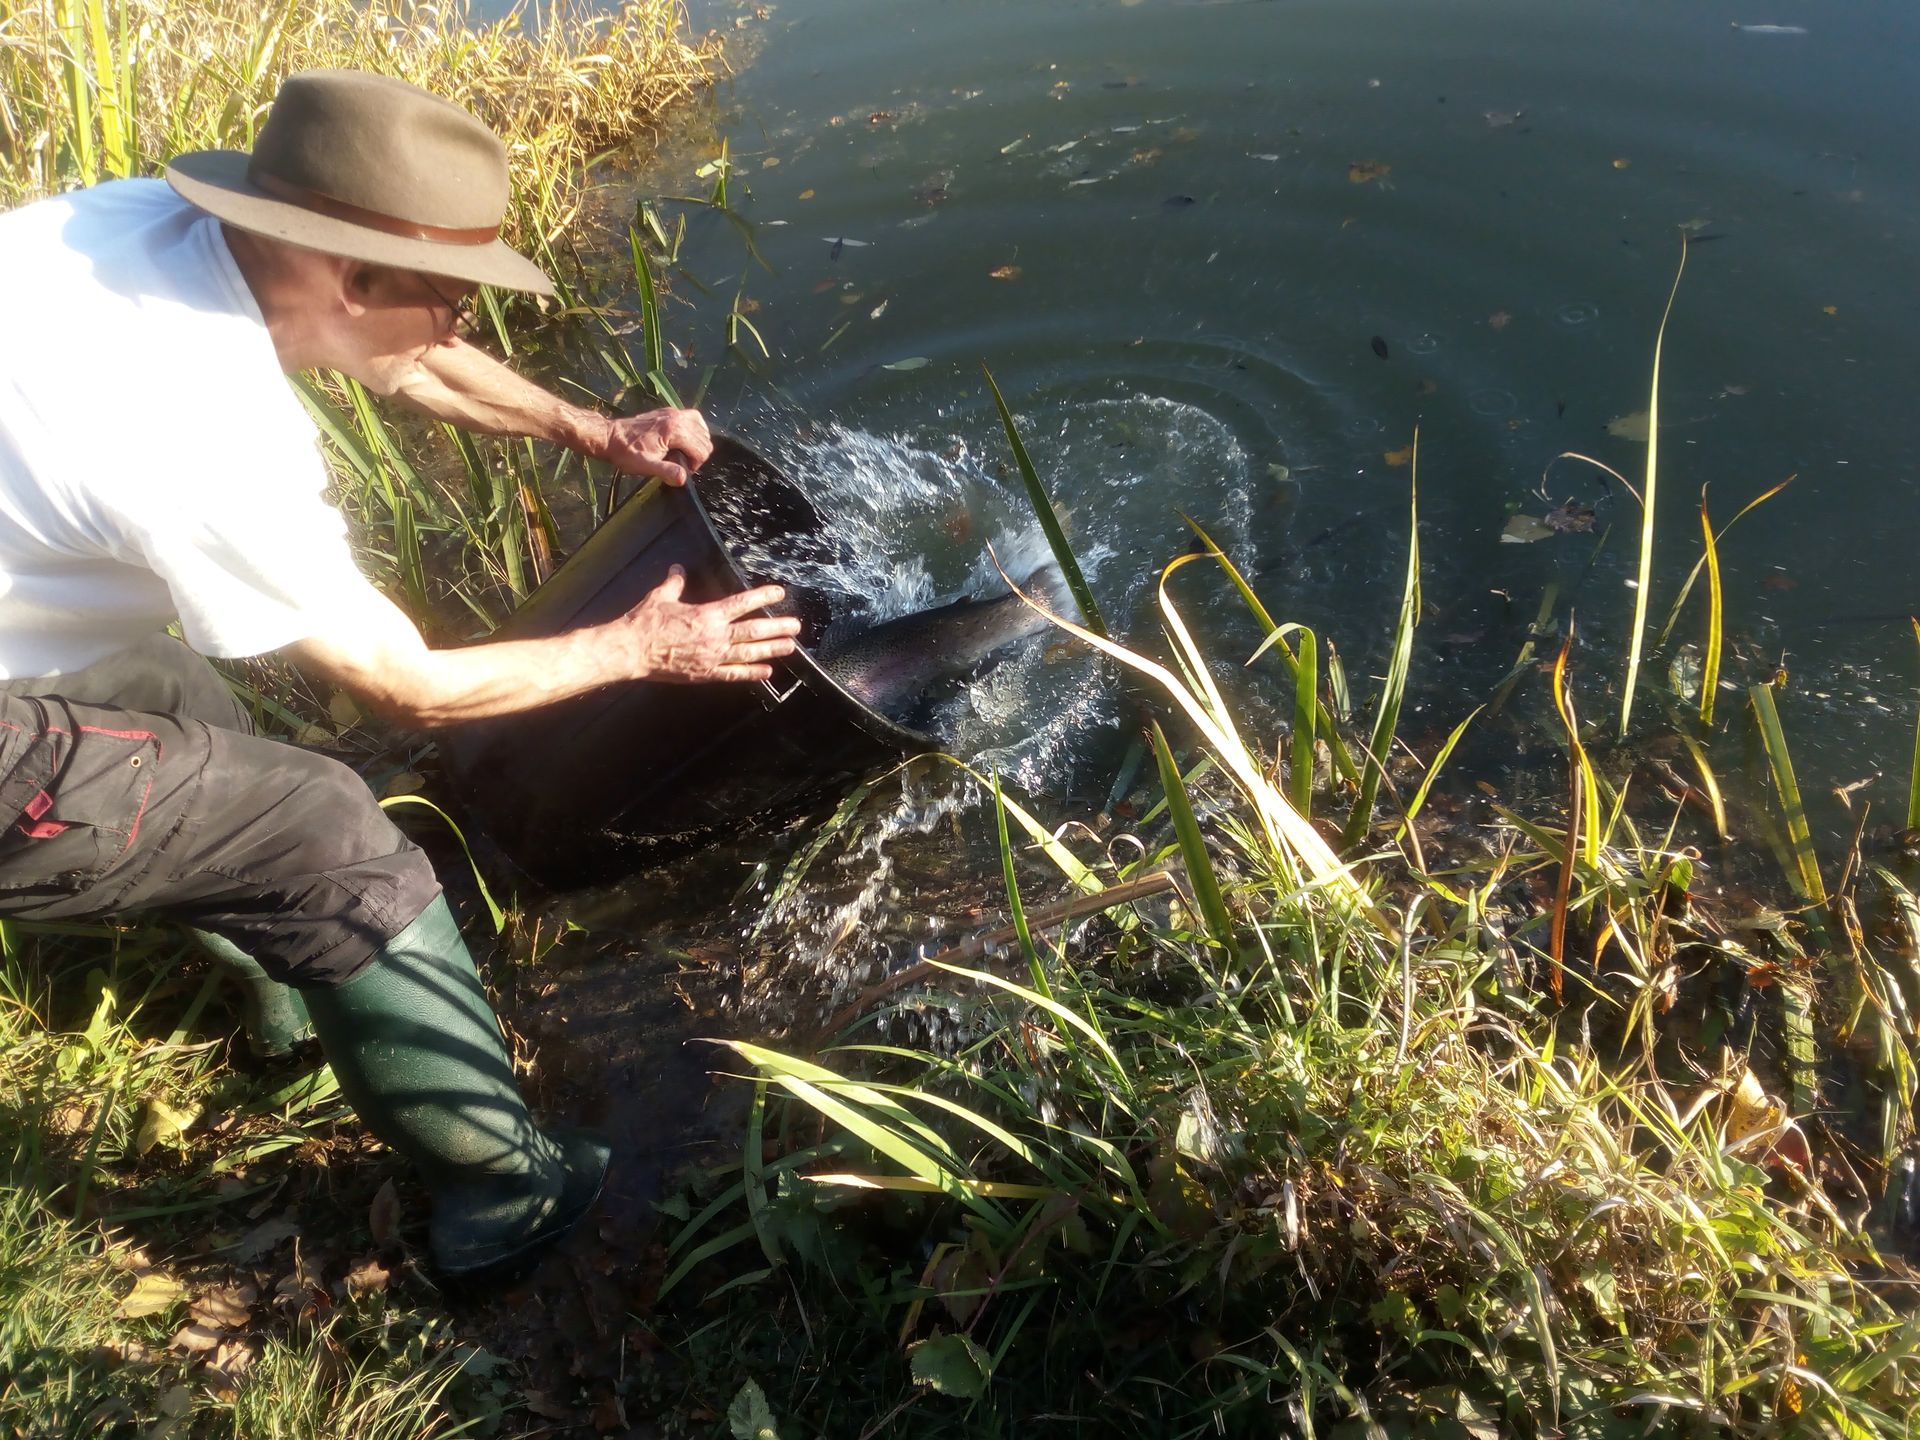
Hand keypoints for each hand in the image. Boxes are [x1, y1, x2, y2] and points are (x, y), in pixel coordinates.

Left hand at [597, 407, 712, 485]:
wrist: (610, 437)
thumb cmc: (627, 453)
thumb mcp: (646, 466)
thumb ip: (667, 472)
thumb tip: (684, 478)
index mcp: (674, 430)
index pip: (701, 450)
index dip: (695, 464)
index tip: (680, 469)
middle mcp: (678, 417)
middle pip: (705, 439)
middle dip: (697, 454)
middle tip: (680, 463)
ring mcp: (674, 411)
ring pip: (702, 428)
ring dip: (697, 443)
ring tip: (682, 453)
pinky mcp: (670, 411)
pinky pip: (693, 419)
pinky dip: (694, 431)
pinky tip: (683, 440)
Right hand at [616, 567, 801, 682]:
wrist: (632, 651)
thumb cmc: (645, 622)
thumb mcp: (661, 597)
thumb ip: (674, 583)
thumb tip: (678, 568)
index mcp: (707, 614)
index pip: (742, 603)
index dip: (763, 598)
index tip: (779, 594)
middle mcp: (715, 636)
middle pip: (754, 631)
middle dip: (778, 628)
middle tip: (796, 626)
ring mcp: (713, 657)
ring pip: (749, 653)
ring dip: (772, 650)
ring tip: (791, 647)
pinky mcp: (705, 674)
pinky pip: (734, 675)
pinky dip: (752, 674)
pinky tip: (767, 672)